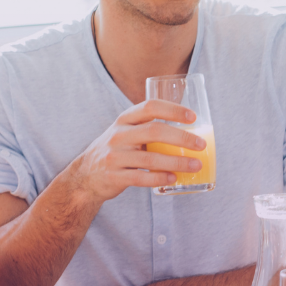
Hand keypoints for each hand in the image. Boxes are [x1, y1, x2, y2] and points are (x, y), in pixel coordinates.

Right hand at [64, 100, 205, 204]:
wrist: (85, 176)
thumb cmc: (116, 151)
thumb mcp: (125, 132)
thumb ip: (148, 127)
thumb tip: (189, 129)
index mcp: (124, 119)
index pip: (150, 106)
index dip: (173, 110)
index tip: (192, 117)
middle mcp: (118, 135)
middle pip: (154, 131)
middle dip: (181, 138)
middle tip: (201, 144)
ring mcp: (115, 156)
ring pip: (150, 158)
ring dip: (176, 162)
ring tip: (196, 165)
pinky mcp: (114, 177)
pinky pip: (141, 178)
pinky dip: (159, 178)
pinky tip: (174, 178)